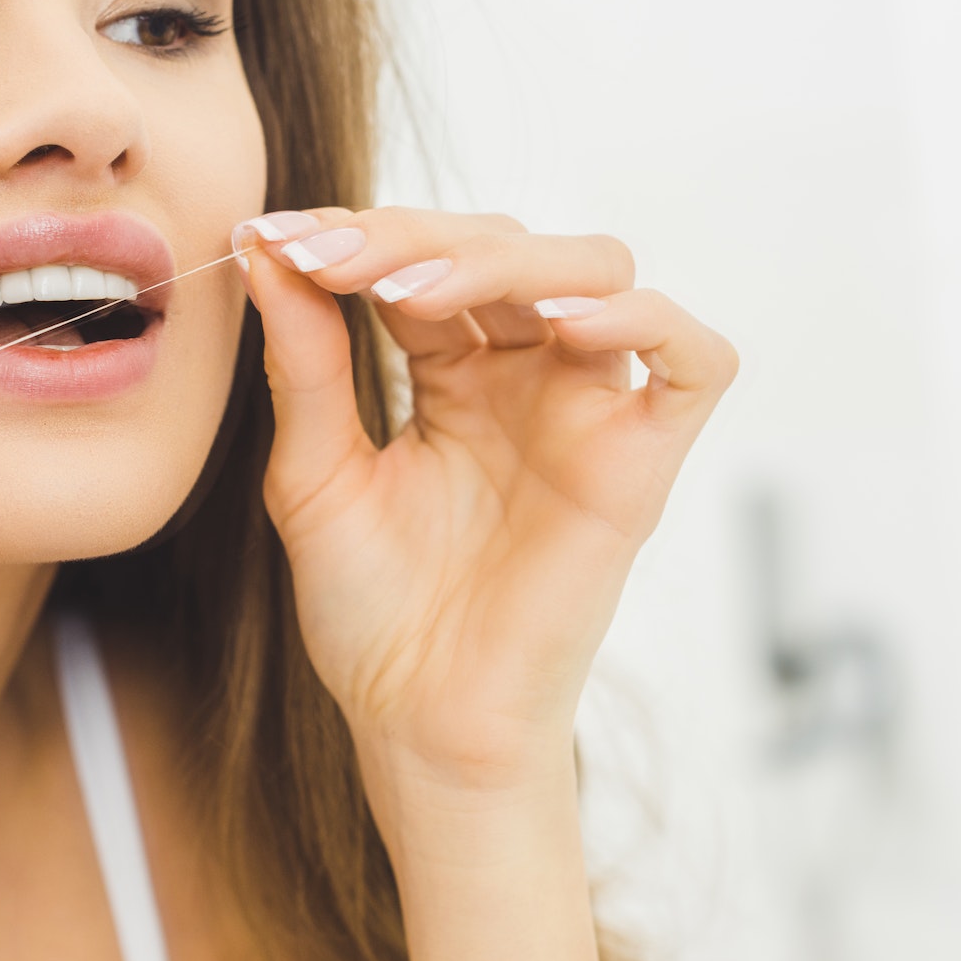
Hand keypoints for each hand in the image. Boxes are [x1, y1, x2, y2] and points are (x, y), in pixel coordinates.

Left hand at [234, 207, 736, 811]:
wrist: (418, 723)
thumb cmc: (372, 614)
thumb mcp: (317, 475)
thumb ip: (305, 363)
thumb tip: (267, 249)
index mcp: (455, 373)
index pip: (426, 259)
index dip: (358, 237)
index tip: (277, 240)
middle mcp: (528, 376)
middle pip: (504, 247)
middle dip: (412, 237)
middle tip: (330, 258)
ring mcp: (589, 411)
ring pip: (595, 271)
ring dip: (505, 259)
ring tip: (412, 288)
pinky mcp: (642, 462)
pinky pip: (694, 360)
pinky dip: (644, 321)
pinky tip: (560, 323)